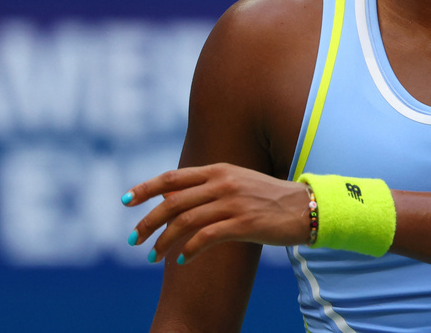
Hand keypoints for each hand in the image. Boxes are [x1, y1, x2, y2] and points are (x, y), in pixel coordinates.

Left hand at [122, 163, 310, 263]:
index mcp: (219, 169)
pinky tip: (181, 261)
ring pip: (185, 222)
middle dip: (148, 222)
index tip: (126, 200)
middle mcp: (223, 183)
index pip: (173, 177)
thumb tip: (171, 196)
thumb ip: (206, 187)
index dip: (146, 188)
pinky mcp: (244, 224)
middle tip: (133, 240)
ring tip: (153, 257)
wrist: (304, 207)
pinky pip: (206, 238)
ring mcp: (233, 203)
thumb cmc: (268, 197)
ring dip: (163, 242)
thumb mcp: (236, 183)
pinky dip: (188, 251)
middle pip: (173, 202)